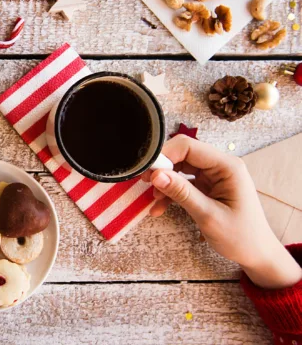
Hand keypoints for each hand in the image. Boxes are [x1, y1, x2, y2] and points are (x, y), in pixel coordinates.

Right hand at [143, 135, 301, 288]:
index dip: (165, 155)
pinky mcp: (208, 187)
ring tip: (153, 199)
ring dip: (164, 182)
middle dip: (162, 168)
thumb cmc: (240, 236)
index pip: (189, 147)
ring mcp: (214, 176)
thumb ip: (182, 193)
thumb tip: (156, 175)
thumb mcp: (208, 215)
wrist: (256, 254)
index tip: (147, 172)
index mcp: (227, 167)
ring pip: (180, 169)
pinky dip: (170, 193)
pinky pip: (183, 183)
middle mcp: (220, 166)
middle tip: (144, 183)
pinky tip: (159, 208)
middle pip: (183, 154)